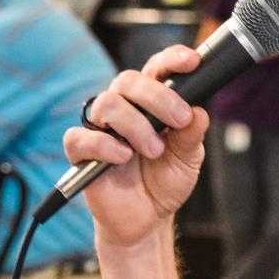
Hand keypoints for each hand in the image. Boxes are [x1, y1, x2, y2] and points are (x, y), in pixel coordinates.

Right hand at [63, 46, 211, 249]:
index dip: (172, 58)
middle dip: (157, 96)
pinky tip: (123, 157)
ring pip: (107, 103)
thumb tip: (198, 111)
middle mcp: (124, 108)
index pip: (157, 68)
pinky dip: (104, 144)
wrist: (147, 219)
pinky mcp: (81, 152)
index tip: (192, 62)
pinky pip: (80, 137)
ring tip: (154, 150)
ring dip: (135, 124)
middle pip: (128, 80)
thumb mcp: (188, 158)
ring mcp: (100, 128)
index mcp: (151, 102)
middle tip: (179, 120)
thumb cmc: (164, 181)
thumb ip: (192, 134)